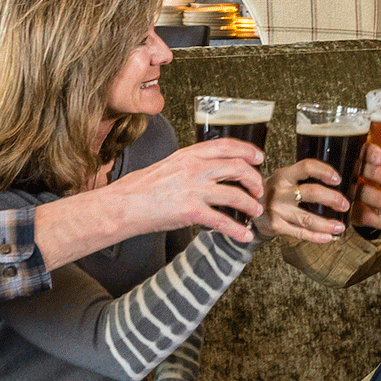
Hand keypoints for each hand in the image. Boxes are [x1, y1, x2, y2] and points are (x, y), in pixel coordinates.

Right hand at [101, 139, 265, 239]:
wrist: (122, 205)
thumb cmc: (139, 188)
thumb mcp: (168, 165)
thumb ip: (189, 164)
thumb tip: (208, 169)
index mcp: (188, 154)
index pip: (226, 146)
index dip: (248, 151)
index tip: (259, 158)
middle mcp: (194, 168)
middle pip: (238, 168)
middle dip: (254, 180)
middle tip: (258, 189)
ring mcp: (194, 189)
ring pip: (236, 195)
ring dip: (251, 205)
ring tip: (255, 211)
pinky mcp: (191, 212)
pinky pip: (223, 221)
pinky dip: (237, 230)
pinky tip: (244, 235)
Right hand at [256, 159, 349, 243]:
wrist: (247, 208)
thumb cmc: (271, 192)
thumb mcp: (281, 178)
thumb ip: (300, 177)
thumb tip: (332, 180)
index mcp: (283, 175)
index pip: (306, 167)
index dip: (324, 171)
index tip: (337, 179)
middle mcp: (280, 191)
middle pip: (312, 192)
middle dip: (333, 199)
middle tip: (345, 205)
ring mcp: (277, 210)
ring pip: (308, 218)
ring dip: (327, 224)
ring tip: (340, 227)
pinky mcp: (276, 226)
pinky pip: (300, 233)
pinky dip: (316, 236)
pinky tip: (328, 237)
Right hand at [349, 144, 380, 234]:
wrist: (341, 195)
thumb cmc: (368, 171)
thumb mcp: (372, 160)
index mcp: (356, 156)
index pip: (363, 151)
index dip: (371, 154)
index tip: (380, 158)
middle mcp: (350, 174)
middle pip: (363, 172)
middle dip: (379, 175)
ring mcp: (348, 194)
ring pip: (363, 196)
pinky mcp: (351, 213)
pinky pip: (367, 218)